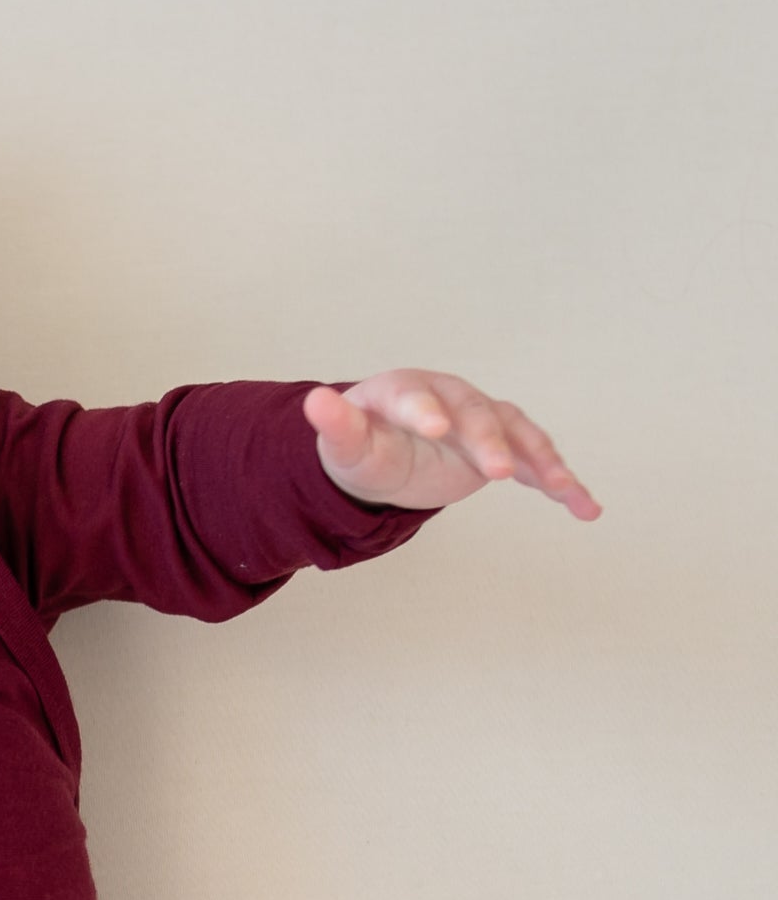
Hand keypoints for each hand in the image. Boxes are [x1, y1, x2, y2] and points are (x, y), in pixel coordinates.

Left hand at [306, 369, 597, 519]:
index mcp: (406, 390)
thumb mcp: (345, 444)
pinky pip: (537, 462)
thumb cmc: (364, 447)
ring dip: (540, 459)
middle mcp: (452, 397)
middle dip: (488, 442)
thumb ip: (334, 426)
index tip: (434, 429)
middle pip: (475, 414)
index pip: (416, 396)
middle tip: (498, 472)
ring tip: (560, 487)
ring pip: (517, 433)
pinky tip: (585, 508)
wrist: (388, 453)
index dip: (425, 410)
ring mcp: (483, 419)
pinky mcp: (503, 447)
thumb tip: (314, 402)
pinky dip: (561, 483)